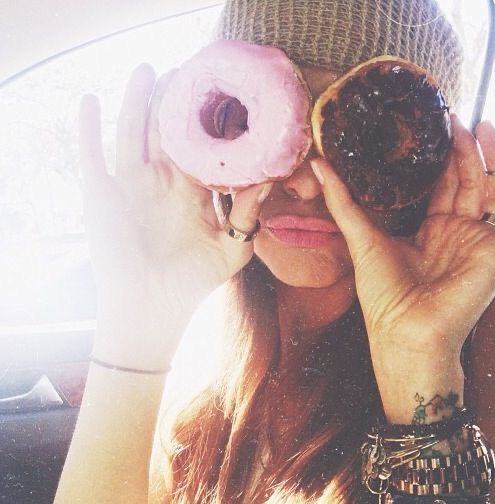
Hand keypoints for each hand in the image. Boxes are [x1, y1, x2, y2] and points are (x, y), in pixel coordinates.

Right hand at [79, 64, 269, 326]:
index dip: (206, 119)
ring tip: (148, 71)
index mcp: (192, 190)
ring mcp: (131, 185)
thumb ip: (250, 215)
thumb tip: (269, 180)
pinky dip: (88, 129)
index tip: (219, 91)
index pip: (199, 144)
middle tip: (185, 70)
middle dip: (173, 101)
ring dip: (137, 102)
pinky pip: (92, 155)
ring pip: (132, 132)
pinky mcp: (103, 195)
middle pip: (165, 130)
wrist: (153, 306)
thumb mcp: (233, 248)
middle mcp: (162, 181)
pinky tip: (92, 101)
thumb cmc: (196, 281)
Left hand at [311, 115, 494, 377]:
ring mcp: (478, 242)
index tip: (438, 126)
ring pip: (494, 191)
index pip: (442, 183)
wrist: (406, 332)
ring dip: (494, 161)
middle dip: (466, 149)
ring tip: (485, 129)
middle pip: (468, 181)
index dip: (443, 156)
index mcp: (430, 229)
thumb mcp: (361, 237)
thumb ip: (342, 200)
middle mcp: (456, 233)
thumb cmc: (383, 295)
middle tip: (458, 119)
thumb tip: (319, 165)